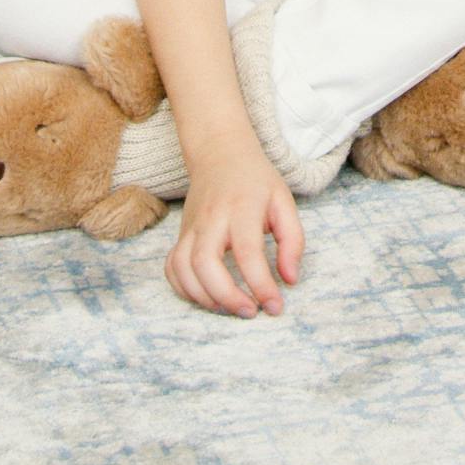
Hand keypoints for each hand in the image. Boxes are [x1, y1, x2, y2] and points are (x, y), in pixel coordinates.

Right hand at [165, 132, 303, 317]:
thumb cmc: (256, 181)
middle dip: (226, 296)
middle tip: (250, 312)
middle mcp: (211, 218)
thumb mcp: (284, 201)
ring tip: (230, 308)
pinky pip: (172, 267)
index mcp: (241, 207)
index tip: (275, 306)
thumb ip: (292, 240)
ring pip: (183, 267)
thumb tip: (290, 280)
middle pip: (205, 262)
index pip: (247, 252)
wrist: (219, 153)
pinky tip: (206, 297)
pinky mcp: (180, 234)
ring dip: (203, 297)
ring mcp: (191, 227)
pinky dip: (183, 289)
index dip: (260, 284)